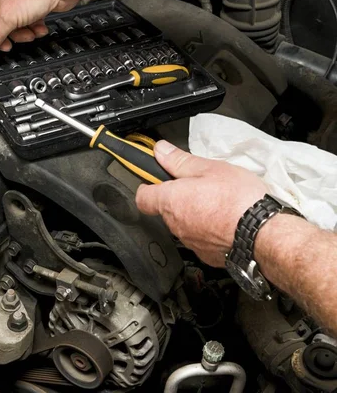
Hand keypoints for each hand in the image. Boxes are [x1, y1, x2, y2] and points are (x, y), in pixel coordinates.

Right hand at [0, 0, 86, 58]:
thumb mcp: (7, 17)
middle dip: (4, 38)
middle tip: (7, 46)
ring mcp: (18, 2)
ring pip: (13, 27)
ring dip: (22, 35)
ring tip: (29, 34)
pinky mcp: (33, 7)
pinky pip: (27, 24)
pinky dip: (33, 29)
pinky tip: (40, 29)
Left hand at [136, 140, 267, 266]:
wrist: (262, 233)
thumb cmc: (237, 199)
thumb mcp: (210, 169)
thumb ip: (180, 161)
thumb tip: (160, 151)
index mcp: (171, 201)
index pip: (143, 198)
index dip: (148, 186)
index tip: (156, 179)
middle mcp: (175, 224)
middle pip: (166, 210)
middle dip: (178, 198)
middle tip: (199, 186)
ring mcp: (190, 242)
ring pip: (184, 224)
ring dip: (194, 214)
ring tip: (218, 203)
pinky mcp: (206, 255)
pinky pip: (201, 239)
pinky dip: (209, 230)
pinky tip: (226, 221)